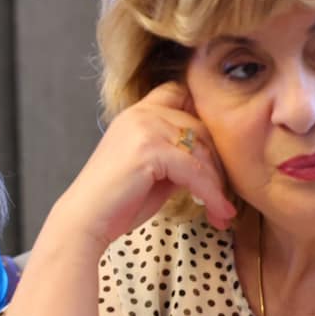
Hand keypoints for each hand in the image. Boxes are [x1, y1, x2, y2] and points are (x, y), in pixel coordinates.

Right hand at [45, 82, 236, 248]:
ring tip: (223, 212)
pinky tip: (217, 212)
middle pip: (200, 127)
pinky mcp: (148, 148)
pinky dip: (210, 194)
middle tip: (227, 197)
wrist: (86, 220)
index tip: (216, 154)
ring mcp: (144, 128)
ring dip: (218, 185)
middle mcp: (142, 114)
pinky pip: (194, 169)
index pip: (180, 95)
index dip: (201, 117)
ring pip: (201, 150)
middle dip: (218, 165)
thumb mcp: (154, 171)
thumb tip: (212, 163)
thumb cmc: (117, 202)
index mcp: (138, 114)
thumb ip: (178, 156)